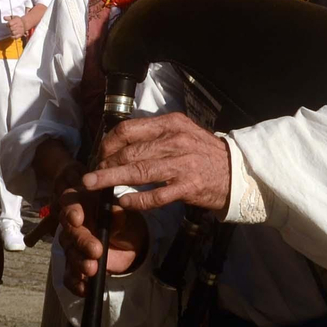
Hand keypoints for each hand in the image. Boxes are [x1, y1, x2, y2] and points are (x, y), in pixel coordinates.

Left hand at [5, 9, 33, 40]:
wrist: (25, 23)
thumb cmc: (17, 20)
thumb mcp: (13, 17)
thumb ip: (8, 18)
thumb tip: (4, 17)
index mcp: (17, 20)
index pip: (10, 23)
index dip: (8, 24)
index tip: (8, 24)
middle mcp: (19, 25)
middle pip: (11, 28)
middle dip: (10, 28)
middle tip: (11, 27)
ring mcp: (20, 30)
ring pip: (13, 33)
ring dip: (11, 32)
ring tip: (12, 30)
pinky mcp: (21, 34)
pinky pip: (15, 37)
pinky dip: (13, 36)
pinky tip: (13, 34)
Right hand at [57, 200, 148, 297]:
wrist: (126, 240)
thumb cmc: (121, 219)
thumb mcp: (124, 214)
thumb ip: (118, 214)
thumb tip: (116, 213)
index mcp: (81, 204)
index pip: (69, 203)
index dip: (71, 211)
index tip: (77, 219)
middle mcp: (72, 225)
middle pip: (70, 232)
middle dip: (82, 242)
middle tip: (96, 251)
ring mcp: (72, 246)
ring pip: (70, 254)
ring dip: (80, 263)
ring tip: (92, 270)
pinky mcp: (76, 264)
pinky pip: (70, 275)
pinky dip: (76, 283)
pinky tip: (84, 289)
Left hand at [85, 114, 230, 215]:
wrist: (237, 172)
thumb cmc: (203, 153)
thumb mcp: (181, 133)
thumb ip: (154, 135)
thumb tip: (120, 142)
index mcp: (171, 124)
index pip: (129, 129)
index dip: (108, 142)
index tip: (98, 154)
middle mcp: (176, 141)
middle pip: (130, 152)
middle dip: (105, 164)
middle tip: (90, 176)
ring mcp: (183, 165)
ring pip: (139, 172)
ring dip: (112, 179)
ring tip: (93, 185)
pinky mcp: (189, 187)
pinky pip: (156, 195)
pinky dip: (136, 199)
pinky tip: (122, 201)